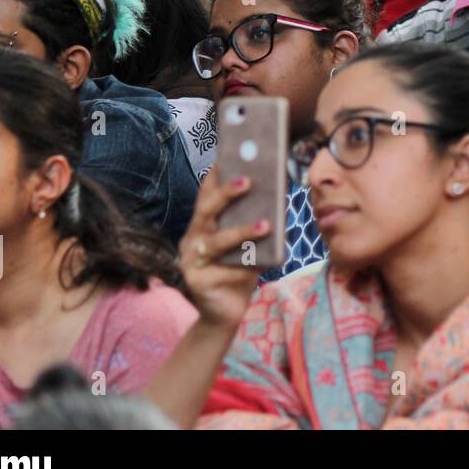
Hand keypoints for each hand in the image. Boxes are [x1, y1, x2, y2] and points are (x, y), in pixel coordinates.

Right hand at [178, 169, 271, 328]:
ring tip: (265, 224)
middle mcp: (192, 239)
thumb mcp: (247, 245)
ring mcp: (191, 260)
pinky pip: (224, 270)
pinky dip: (244, 266)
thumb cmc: (238, 272)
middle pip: (206, 211)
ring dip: (241, 231)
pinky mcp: (197, 282)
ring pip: (216, 242)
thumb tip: (277, 202)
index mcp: (203, 225)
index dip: (215, 175)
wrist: (225, 314)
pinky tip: (260, 263)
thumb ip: (253, 225)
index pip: (206, 195)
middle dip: (226, 193)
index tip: (226, 154)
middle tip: (248, 181)